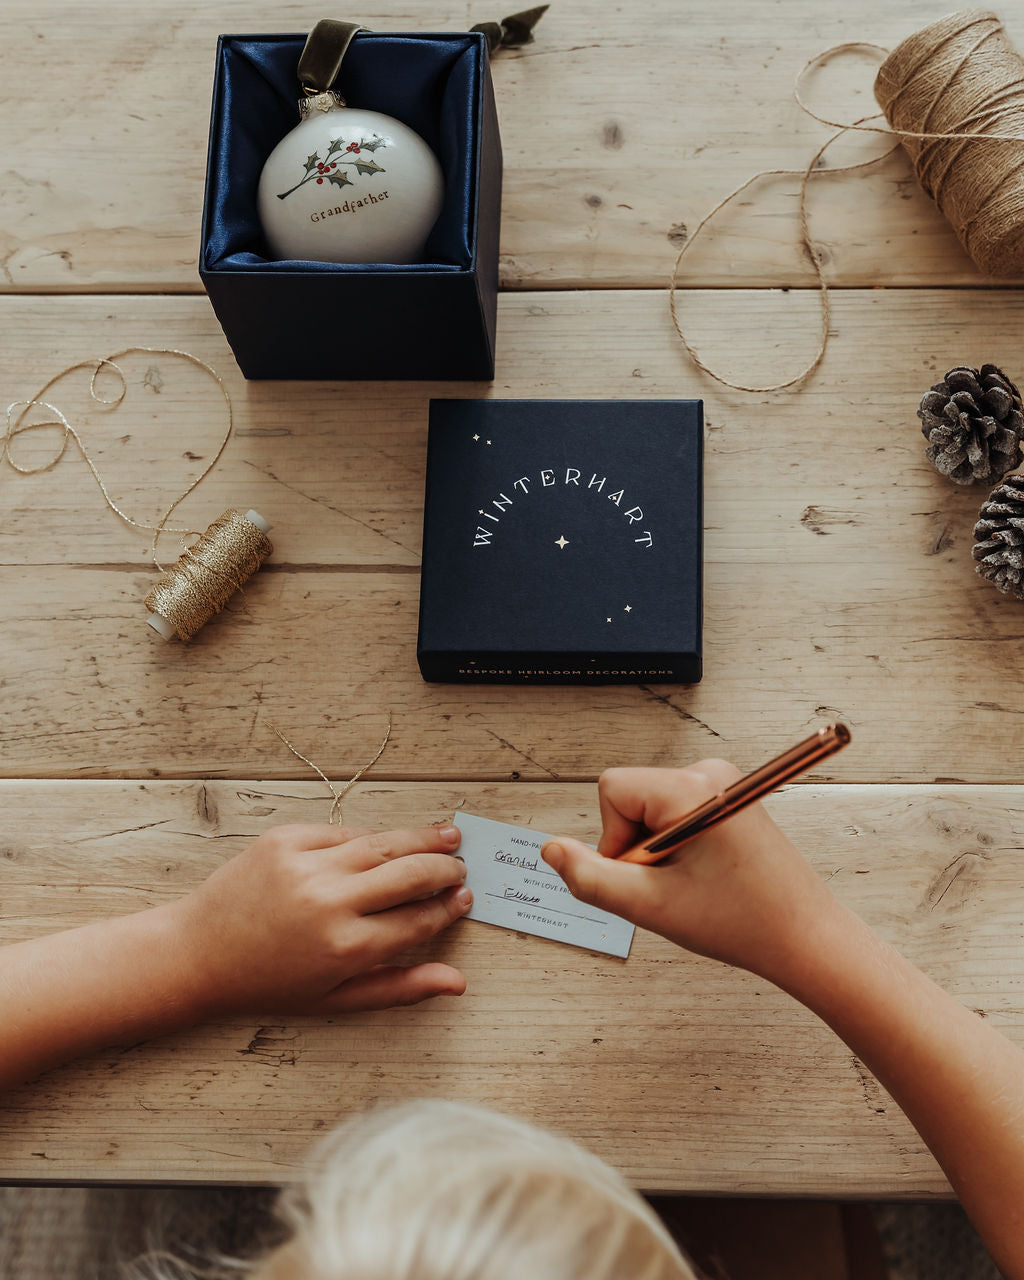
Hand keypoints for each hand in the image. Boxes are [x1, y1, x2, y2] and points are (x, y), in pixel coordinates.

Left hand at [169, 822, 472, 1015]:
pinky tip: (390, 840)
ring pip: (383, 843)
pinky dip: (371, 836)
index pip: (419, 919)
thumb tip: (457, 982)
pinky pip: (344, 831)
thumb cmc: (267, 984)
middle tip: (460, 868)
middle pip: (411, 873)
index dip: (448, 908)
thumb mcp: (336, 1000)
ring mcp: (307, 864)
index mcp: (346, 947)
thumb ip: (401, 988)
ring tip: (448, 837)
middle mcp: (331, 902)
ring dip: (422, 839)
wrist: (197, 954)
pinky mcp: (287, 839)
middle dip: (444, 869)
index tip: (464, 900)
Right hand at [541, 762, 834, 982]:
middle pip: (629, 797)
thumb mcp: (652, 906)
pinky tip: (704, 876)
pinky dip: (675, 847)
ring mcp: (721, 783)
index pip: (612, 789)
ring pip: (648, 808)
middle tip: (674, 884)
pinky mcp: (727, 799)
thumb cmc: (744, 921)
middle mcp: (709, 773)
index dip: (614, 838)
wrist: (806, 937)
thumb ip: (590, 878)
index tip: (648, 874)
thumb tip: (551, 850)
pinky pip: (672, 813)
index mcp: (692, 788)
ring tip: (693, 883)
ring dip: (656, 849)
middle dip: (636, 845)